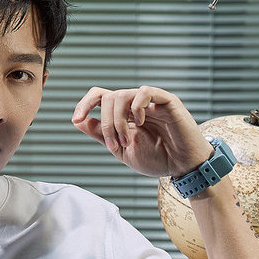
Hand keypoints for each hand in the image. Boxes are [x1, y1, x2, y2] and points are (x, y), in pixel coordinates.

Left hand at [71, 85, 212, 178]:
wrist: (181, 166)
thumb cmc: (156, 158)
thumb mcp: (121, 149)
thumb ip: (101, 134)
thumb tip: (78, 120)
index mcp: (124, 114)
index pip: (100, 96)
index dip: (85, 103)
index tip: (76, 119)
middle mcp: (135, 105)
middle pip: (108, 97)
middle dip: (105, 124)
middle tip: (115, 144)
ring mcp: (150, 101)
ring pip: (121, 95)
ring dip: (118, 121)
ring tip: (128, 140)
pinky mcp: (166, 101)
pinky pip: (144, 91)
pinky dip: (136, 107)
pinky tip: (140, 123)